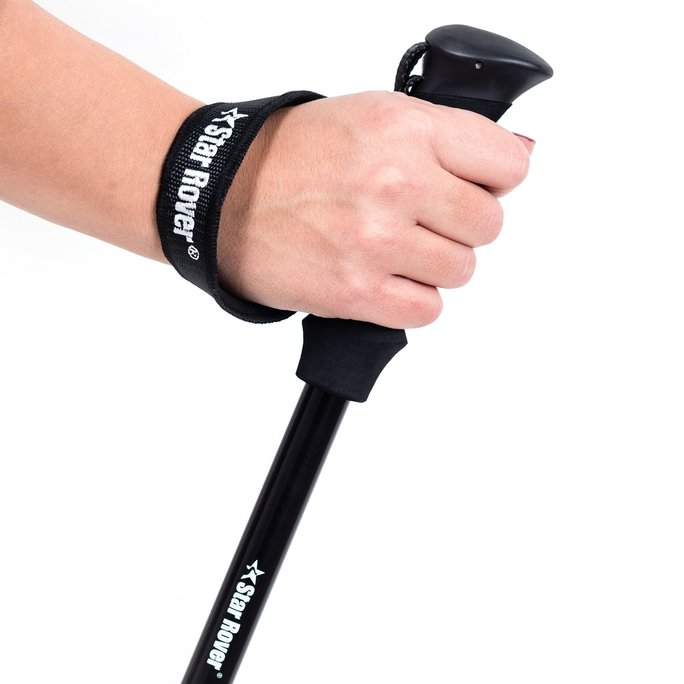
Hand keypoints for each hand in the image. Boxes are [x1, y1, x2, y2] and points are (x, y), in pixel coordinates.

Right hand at [217, 91, 531, 328]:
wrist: (223, 196)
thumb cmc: (292, 156)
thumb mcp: (372, 115)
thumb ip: (447, 136)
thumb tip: (518, 154)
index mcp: (405, 128)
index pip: (509, 165)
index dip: (493, 179)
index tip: (468, 186)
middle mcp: (395, 181)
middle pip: (489, 225)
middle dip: (460, 226)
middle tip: (421, 220)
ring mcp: (376, 241)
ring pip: (461, 271)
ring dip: (434, 266)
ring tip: (394, 249)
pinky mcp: (357, 292)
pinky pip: (426, 310)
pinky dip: (411, 300)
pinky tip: (384, 279)